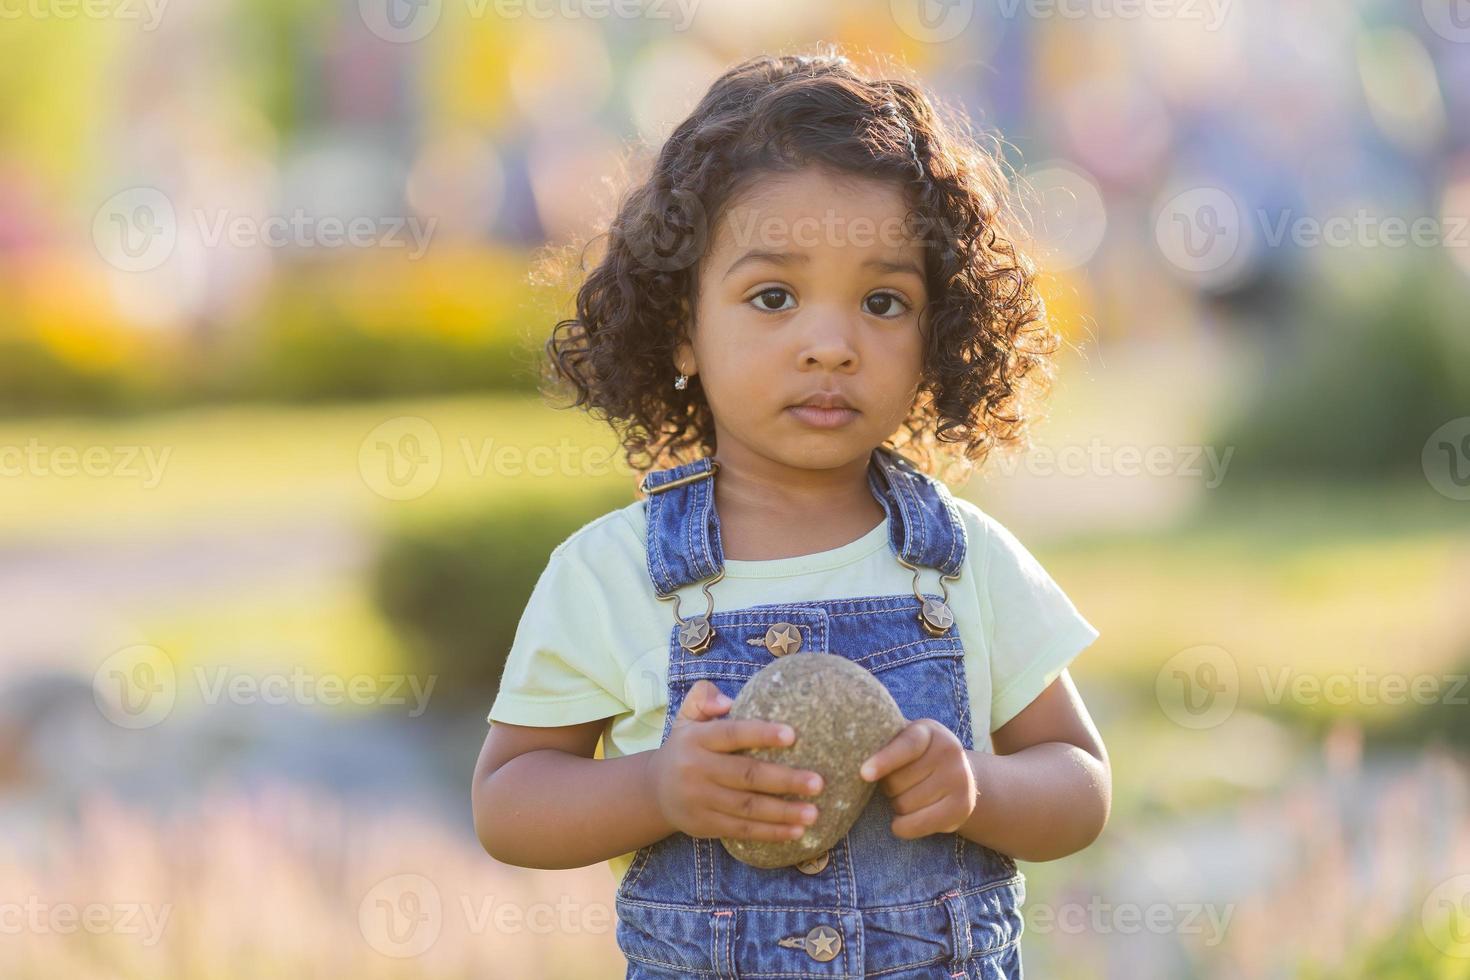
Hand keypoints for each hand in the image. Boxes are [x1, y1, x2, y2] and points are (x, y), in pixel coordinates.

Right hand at [647, 680, 825, 842]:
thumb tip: (727, 702)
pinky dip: (770, 833)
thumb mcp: (687, 717)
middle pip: (746, 775)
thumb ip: (703, 697)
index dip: (761, 734)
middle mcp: (696, 769)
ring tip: (814, 812)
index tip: (793, 735)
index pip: (732, 734)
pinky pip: (742, 830)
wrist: (654, 791)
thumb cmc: (686, 747)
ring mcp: (700, 800)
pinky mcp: (705, 825)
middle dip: (785, 780)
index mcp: (696, 739)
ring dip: (783, 812)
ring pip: (747, 808)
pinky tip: (796, 832)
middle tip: (818, 782)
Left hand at [859, 718, 976, 838]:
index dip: (884, 760)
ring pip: (904, 804)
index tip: (864, 774)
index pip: (907, 745)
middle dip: (888, 787)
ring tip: (907, 796)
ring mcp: (960, 779)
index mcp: (928, 731)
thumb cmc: (917, 758)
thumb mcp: (904, 740)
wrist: (961, 777)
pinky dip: (902, 827)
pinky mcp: (961, 807)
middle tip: (895, 784)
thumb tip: (848, 751)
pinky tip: (902, 822)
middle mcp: (949, 751)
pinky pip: (917, 824)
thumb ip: (884, 741)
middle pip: (898, 781)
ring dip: (896, 806)